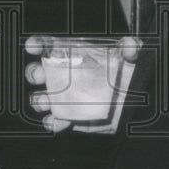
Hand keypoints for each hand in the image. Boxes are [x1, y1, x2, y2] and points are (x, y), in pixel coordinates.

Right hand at [24, 35, 140, 132]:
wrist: (135, 104)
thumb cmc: (128, 74)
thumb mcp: (132, 58)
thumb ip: (131, 49)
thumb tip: (130, 45)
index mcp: (72, 56)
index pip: (48, 47)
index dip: (37, 45)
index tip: (33, 46)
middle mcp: (63, 76)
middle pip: (37, 73)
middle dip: (34, 73)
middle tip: (41, 75)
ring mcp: (64, 98)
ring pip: (40, 99)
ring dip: (38, 100)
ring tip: (47, 102)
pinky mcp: (70, 118)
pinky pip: (54, 121)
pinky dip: (52, 123)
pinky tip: (59, 122)